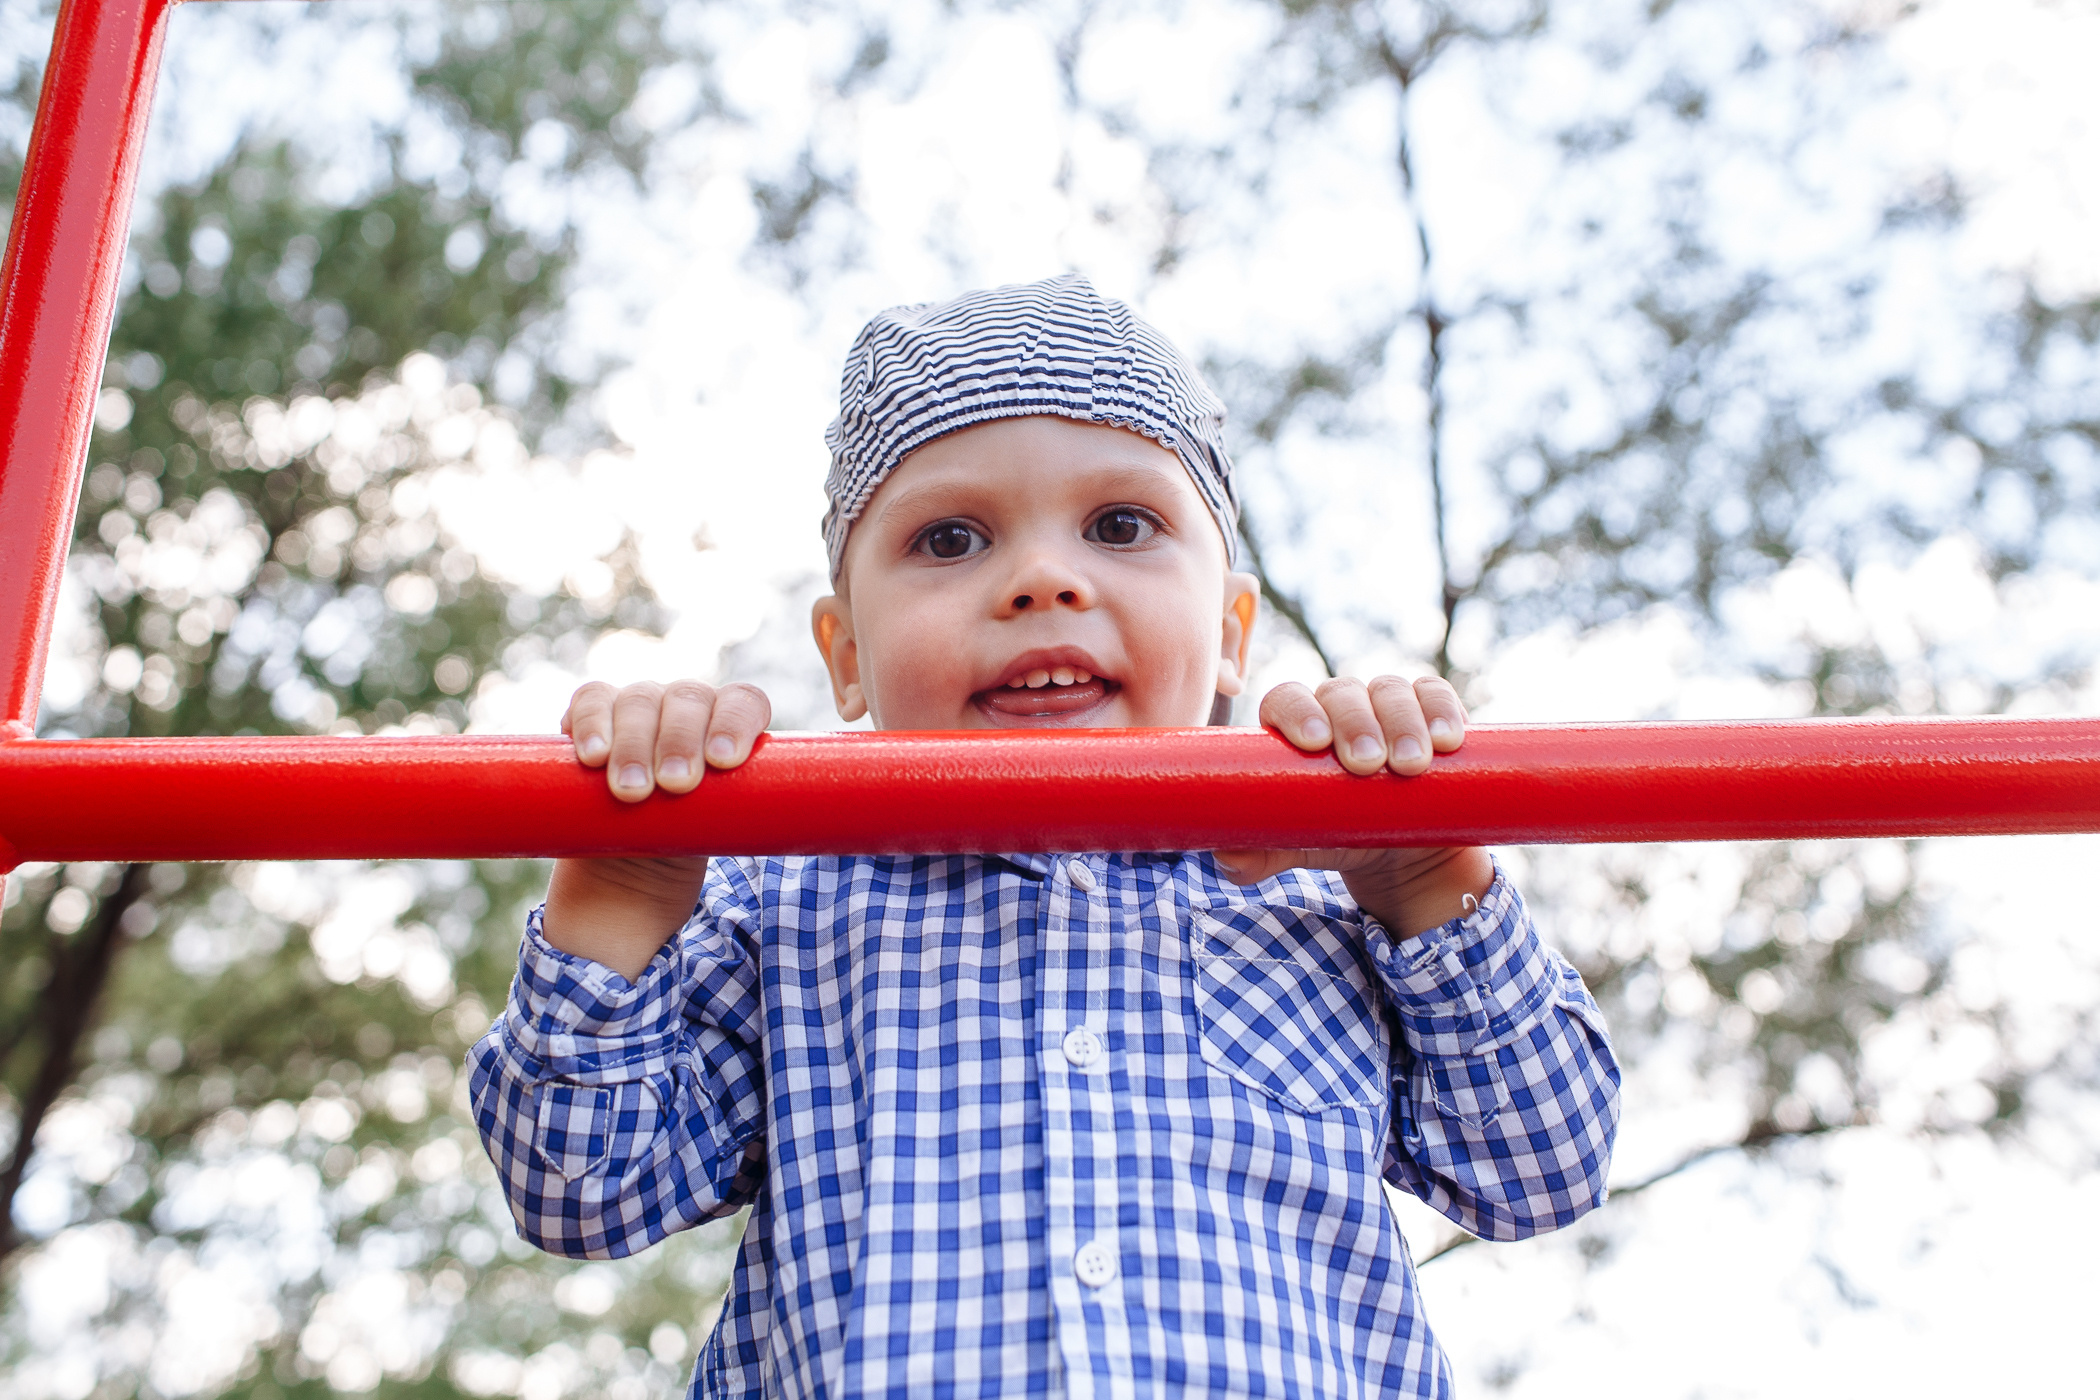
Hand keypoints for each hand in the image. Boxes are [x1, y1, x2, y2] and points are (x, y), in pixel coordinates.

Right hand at [544, 679, 771, 979]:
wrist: (632, 866)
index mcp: (731, 723)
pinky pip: (591, 701)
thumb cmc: (693, 845)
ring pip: (640, 700)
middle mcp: (688, 706)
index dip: (737, 722)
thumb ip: (763, 823)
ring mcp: (639, 706)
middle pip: (689, 699)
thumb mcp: (732, 833)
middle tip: (675, 787)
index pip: (744, 701)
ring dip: (635, 744)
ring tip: (632, 791)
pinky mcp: (593, 718)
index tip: (724, 762)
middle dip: (680, 740)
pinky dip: (589, 721)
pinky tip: (590, 754)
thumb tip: (827, 837)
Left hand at [1214, 675, 1493, 937]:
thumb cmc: (1339, 836)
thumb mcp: (1301, 846)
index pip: (1286, 699)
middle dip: (1355, 724)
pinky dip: (1442, 712)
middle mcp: (1340, 707)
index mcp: (1296, 726)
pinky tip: (1447, 740)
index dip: (1297, 711)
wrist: (1401, 853)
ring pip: (1390, 691)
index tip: (1314, 743)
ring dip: (1402, 724)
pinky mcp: (1432, 714)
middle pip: (1341, 693)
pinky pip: (1435, 695)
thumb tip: (1228, 860)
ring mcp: (1387, 706)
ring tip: (1409, 767)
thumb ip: (1261, 853)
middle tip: (1367, 766)